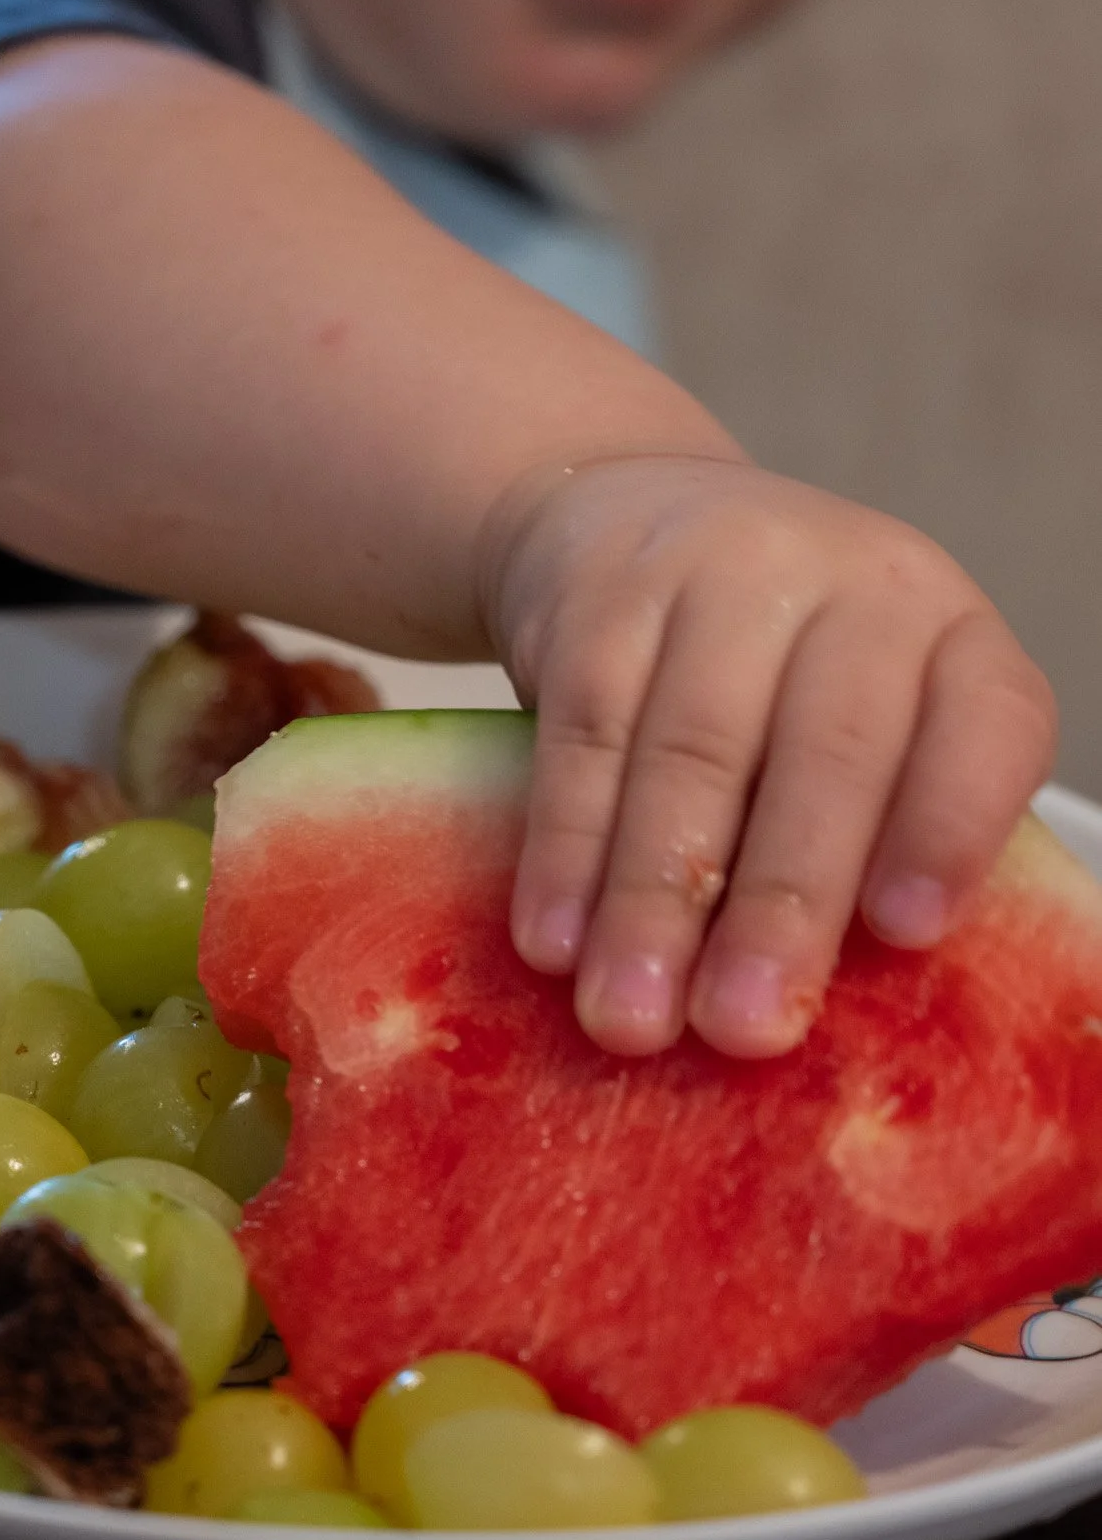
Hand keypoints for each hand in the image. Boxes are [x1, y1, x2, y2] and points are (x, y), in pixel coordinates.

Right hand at [479, 455, 1056, 1058]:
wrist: (629, 509)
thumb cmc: (775, 675)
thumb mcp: (861, 721)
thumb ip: (868, 835)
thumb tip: (836, 1028)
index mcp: (949, 635)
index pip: (987, 720)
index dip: (952, 824)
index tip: (910, 934)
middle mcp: (851, 583)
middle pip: (826, 752)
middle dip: (779, 906)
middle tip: (742, 1030)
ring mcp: (721, 569)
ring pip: (690, 750)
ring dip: (654, 902)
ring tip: (631, 1019)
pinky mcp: (601, 589)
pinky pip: (582, 730)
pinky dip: (564, 849)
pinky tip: (551, 938)